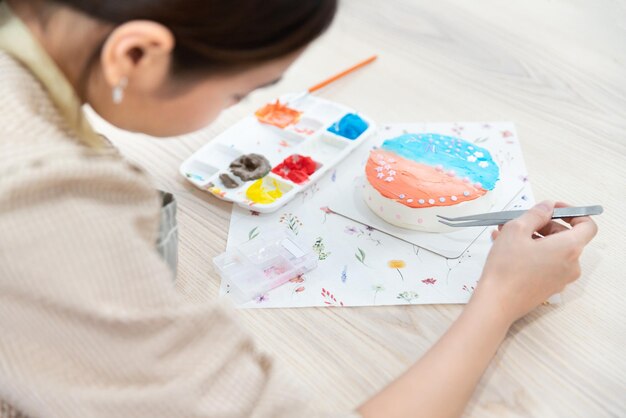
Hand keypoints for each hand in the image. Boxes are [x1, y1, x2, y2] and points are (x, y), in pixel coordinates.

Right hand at [473, 201, 597, 323]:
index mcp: (569, 248)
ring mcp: (561, 278)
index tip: (551, 209)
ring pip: (552, 249)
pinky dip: (531, 252)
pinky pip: (545, 263)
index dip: (571, 212)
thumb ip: (535, 214)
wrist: (497, 303)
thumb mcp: (516, 230)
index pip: (587, 225)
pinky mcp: (549, 286)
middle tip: (519, 221)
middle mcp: (571, 264)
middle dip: (543, 225)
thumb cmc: (507, 267)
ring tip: (504, 234)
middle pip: (565, 236)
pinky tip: (507, 249)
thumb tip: (547, 207)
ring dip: (532, 238)